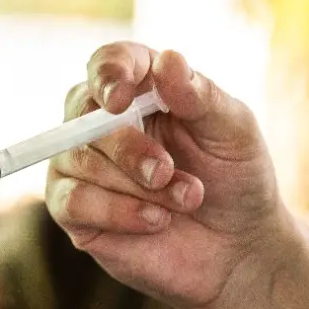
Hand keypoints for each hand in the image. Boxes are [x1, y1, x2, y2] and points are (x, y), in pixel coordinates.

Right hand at [46, 42, 293, 308]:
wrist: (237, 249)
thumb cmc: (236, 180)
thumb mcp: (234, 131)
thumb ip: (200, 95)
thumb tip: (168, 58)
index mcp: (142, 91)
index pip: (108, 63)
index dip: (108, 74)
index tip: (122, 99)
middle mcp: (104, 123)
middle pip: (83, 112)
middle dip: (126, 146)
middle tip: (166, 172)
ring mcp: (84, 166)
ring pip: (79, 159)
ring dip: (137, 186)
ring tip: (184, 200)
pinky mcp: (75, 211)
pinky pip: (71, 201)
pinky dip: (116, 211)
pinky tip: (155, 221)